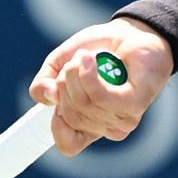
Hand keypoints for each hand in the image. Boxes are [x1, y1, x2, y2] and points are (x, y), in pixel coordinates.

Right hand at [28, 19, 173, 154]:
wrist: (131, 31)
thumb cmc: (97, 50)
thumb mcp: (59, 64)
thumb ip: (43, 84)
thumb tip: (48, 97)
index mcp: (89, 126)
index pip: (69, 146)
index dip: (56, 124)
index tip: (56, 95)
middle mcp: (108, 127)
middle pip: (71, 117)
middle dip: (64, 83)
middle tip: (75, 62)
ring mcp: (123, 118)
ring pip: (83, 104)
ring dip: (76, 73)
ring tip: (86, 55)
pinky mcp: (134, 104)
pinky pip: (100, 97)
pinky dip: (89, 75)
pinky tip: (90, 59)